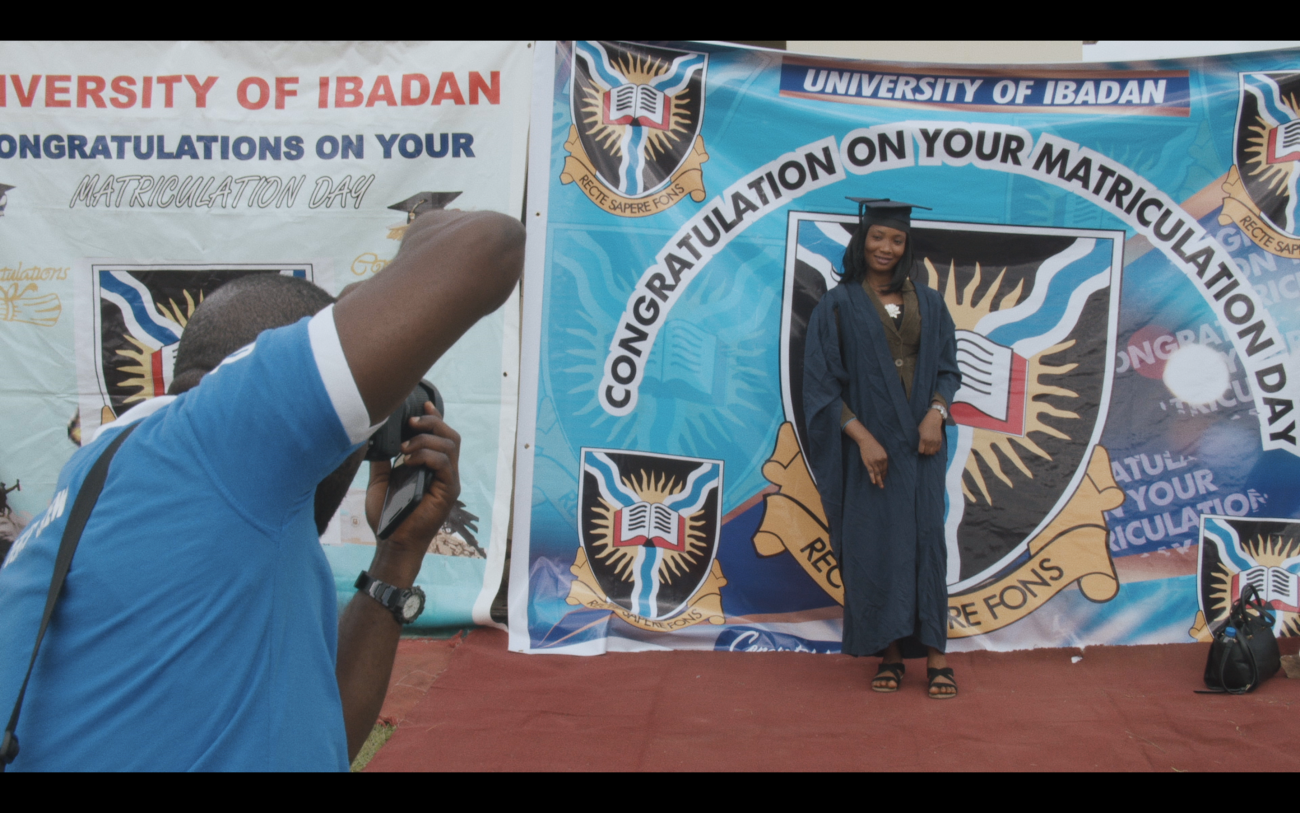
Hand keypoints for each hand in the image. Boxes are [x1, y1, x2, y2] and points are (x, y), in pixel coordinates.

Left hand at [365, 402, 461, 557]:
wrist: (391, 542)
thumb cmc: (388, 515)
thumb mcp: (381, 480)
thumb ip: (382, 459)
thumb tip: (374, 436)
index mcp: (433, 467)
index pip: (442, 436)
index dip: (435, 417)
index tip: (423, 405)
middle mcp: (446, 472)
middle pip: (451, 436)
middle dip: (432, 423)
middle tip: (411, 423)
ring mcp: (449, 482)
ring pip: (450, 446)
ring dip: (425, 440)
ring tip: (404, 447)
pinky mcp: (448, 492)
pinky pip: (445, 464)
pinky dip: (426, 456)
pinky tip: (408, 460)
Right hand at [857, 433, 888, 487]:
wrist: (866, 441)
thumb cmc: (874, 446)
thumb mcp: (881, 451)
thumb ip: (882, 459)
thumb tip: (882, 467)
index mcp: (885, 457)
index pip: (885, 468)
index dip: (884, 474)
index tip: (883, 478)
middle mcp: (880, 460)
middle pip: (882, 472)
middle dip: (882, 479)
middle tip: (882, 485)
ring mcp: (874, 462)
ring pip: (877, 473)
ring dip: (879, 480)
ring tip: (880, 486)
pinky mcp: (868, 463)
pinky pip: (871, 472)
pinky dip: (873, 477)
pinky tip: (874, 482)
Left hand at [918, 408, 943, 455]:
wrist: (934, 420)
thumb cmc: (924, 424)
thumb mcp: (919, 431)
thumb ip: (919, 439)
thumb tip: (918, 445)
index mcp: (923, 439)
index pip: (921, 451)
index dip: (920, 450)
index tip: (920, 448)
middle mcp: (929, 442)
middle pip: (927, 453)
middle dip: (925, 452)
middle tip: (924, 449)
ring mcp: (935, 442)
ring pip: (933, 452)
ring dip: (930, 451)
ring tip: (929, 448)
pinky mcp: (940, 441)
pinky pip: (938, 449)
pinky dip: (935, 450)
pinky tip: (933, 447)